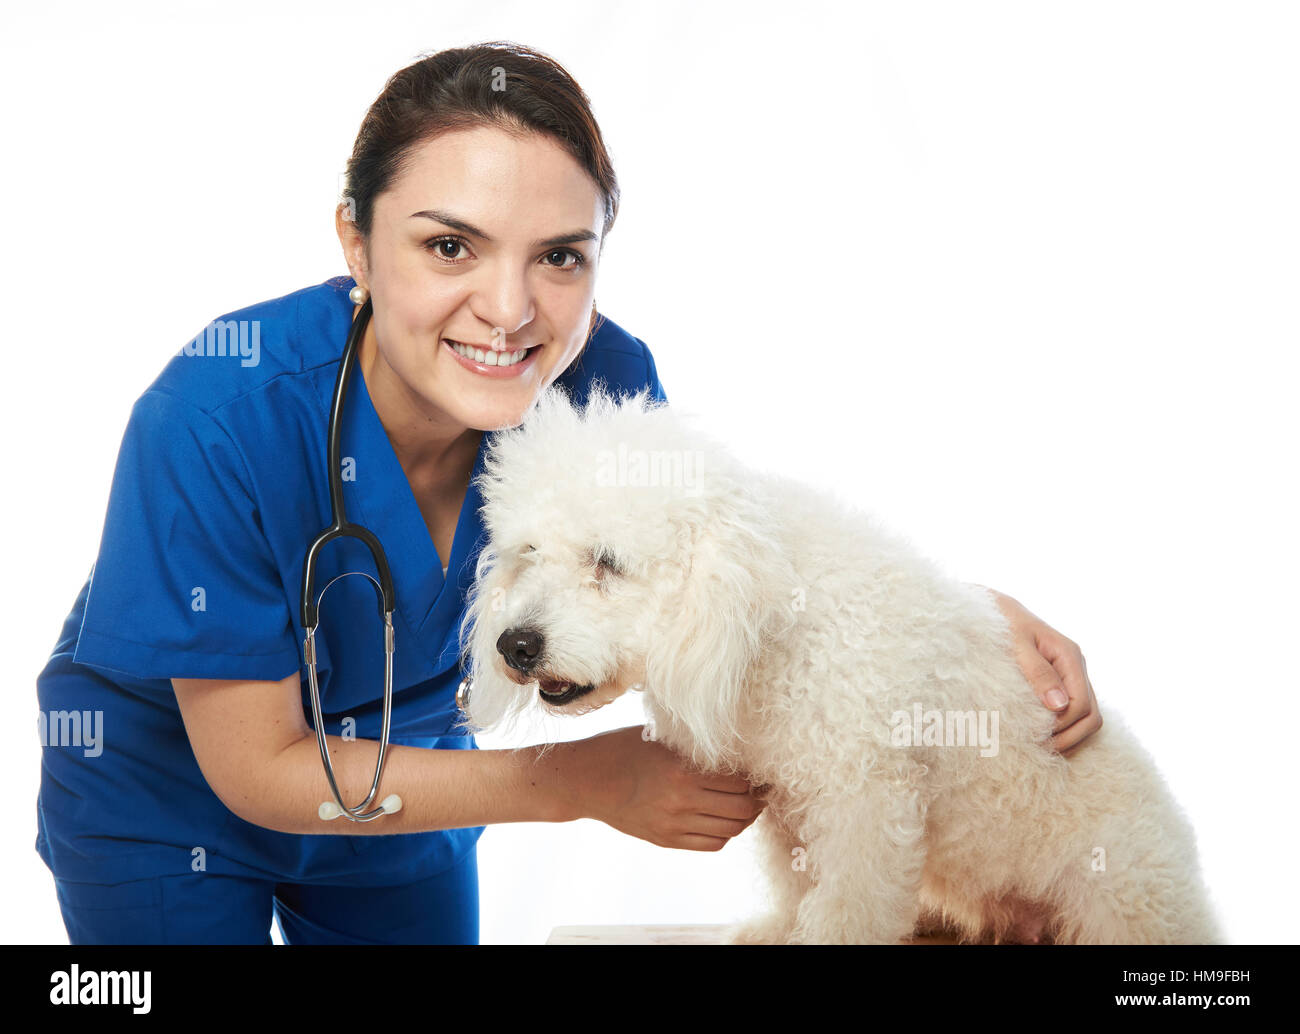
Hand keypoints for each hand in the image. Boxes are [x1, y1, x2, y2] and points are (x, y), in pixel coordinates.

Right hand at [567, 726, 766, 849]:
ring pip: (730, 830)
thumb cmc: (623, 749)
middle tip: (762, 790)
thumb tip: (736, 754)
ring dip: (745, 818)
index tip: (759, 771)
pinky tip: (725, 819)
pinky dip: (725, 834)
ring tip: (748, 805)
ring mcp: (674, 825)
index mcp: (683, 771)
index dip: (755, 777)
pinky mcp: (667, 840)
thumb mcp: (661, 738)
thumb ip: (696, 749)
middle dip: (758, 800)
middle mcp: (681, 802)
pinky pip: (711, 844)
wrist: (588, 781)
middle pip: (741, 810)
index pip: (739, 782)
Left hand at [979, 587, 1101, 754]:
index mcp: (1069, 656)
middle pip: (1091, 715)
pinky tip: (1044, 737)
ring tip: (1043, 748)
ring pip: (1087, 717)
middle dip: (1070, 737)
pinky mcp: (1060, 682)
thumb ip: (1037, 672)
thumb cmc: (1002, 622)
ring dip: (1069, 736)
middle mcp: (1075, 667)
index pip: (1081, 704)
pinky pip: (1073, 712)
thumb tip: (1059, 705)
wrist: (993, 608)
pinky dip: (1064, 729)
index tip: (1039, 738)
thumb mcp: (1017, 644)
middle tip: (1041, 749)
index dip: (1064, 726)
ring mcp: (1070, 675)